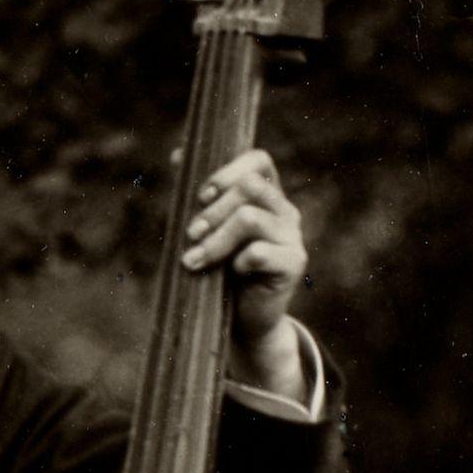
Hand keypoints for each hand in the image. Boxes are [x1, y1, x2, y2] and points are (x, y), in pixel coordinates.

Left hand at [181, 147, 307, 376]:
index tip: (200, 195)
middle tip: (189, 235)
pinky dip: (236, 263)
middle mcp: (284, 210)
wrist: (243, 319)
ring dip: (214, 240)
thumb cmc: (220, 270)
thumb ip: (195, 195)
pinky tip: (230, 275)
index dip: (227, 171)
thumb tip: (178, 154)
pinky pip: (259, 253)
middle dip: (212, 210)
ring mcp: (292, 236)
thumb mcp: (205, 230)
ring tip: (191, 261)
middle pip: (250, 187)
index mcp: (265, 196)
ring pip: (250, 218)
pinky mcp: (294, 263)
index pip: (259, 160)